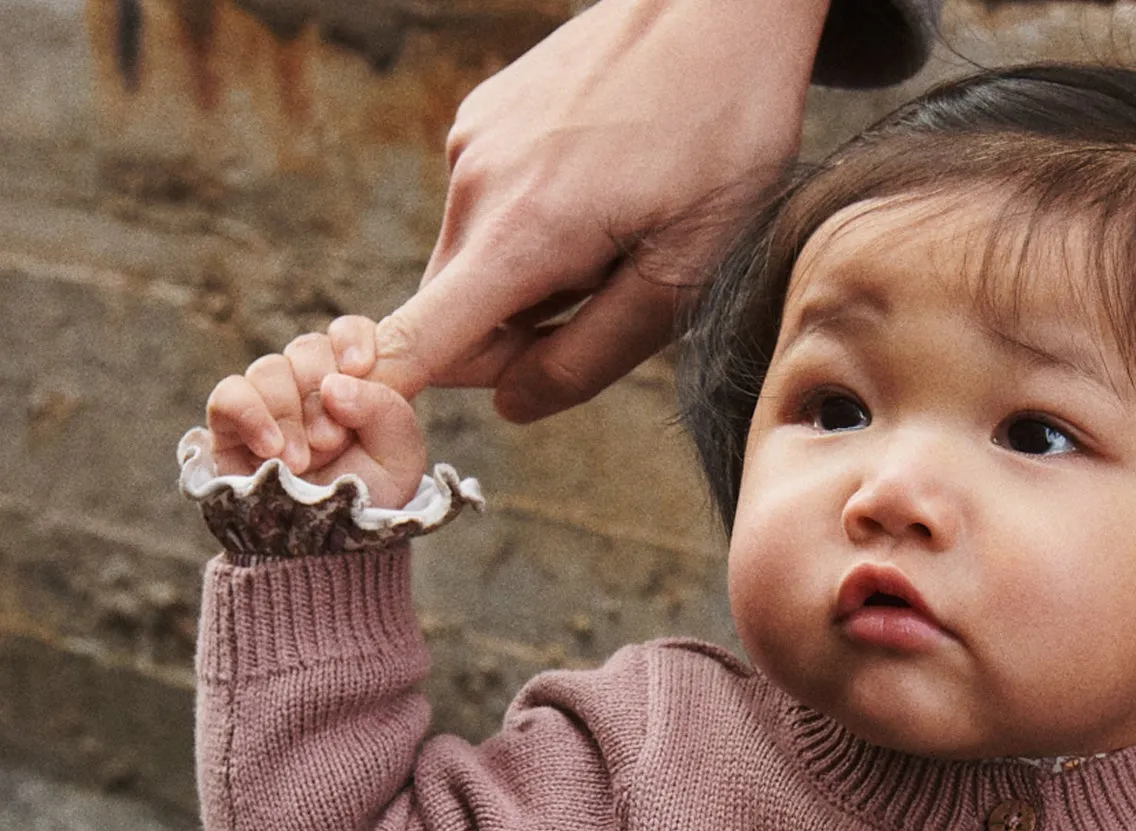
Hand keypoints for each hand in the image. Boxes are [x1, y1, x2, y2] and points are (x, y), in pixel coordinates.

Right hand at [204, 318, 427, 509]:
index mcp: (354, 388)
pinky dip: (251, 415)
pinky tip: (271, 450)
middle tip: (331, 439)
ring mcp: (268, 406)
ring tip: (304, 460)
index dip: (351, 338)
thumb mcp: (399, 459)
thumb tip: (333, 386)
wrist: (325, 552)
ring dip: (290, 413)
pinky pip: (229, 395)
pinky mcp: (230, 428)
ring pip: (270, 370)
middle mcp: (309, 390)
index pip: (348, 333)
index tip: (360, 366)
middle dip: (320, 389)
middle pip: (307, 349)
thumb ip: (387, 410)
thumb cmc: (365, 503)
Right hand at [357, 0, 829, 423]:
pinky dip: (538, 231)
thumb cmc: (721, 140)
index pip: (418, 343)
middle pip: (457, 319)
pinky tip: (605, 191)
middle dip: (519, 344)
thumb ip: (590, 355)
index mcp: (521, 236)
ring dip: (538, 284)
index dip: (390, 398)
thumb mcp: (682, 276)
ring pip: (480, 268)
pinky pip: (493, 213)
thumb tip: (512, 407)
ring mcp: (473, 144)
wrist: (719, 7)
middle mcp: (474, 185)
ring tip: (622, 233)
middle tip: (609, 308)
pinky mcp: (484, 118)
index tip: (362, 431)